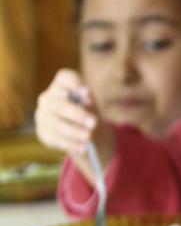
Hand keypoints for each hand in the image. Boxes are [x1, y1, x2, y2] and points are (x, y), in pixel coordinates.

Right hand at [34, 69, 113, 185]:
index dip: (74, 83)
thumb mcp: (90, 104)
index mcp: (61, 85)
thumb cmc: (86, 111)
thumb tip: (86, 99)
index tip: (88, 94)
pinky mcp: (43, 132)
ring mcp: (42, 115)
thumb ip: (88, 100)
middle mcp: (48, 98)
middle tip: (93, 122)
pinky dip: (70, 144)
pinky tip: (82, 147)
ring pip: (56, 123)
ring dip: (74, 131)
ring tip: (89, 137)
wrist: (81, 130)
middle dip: (76, 114)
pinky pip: (55, 139)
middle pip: (58, 103)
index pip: (64, 77)